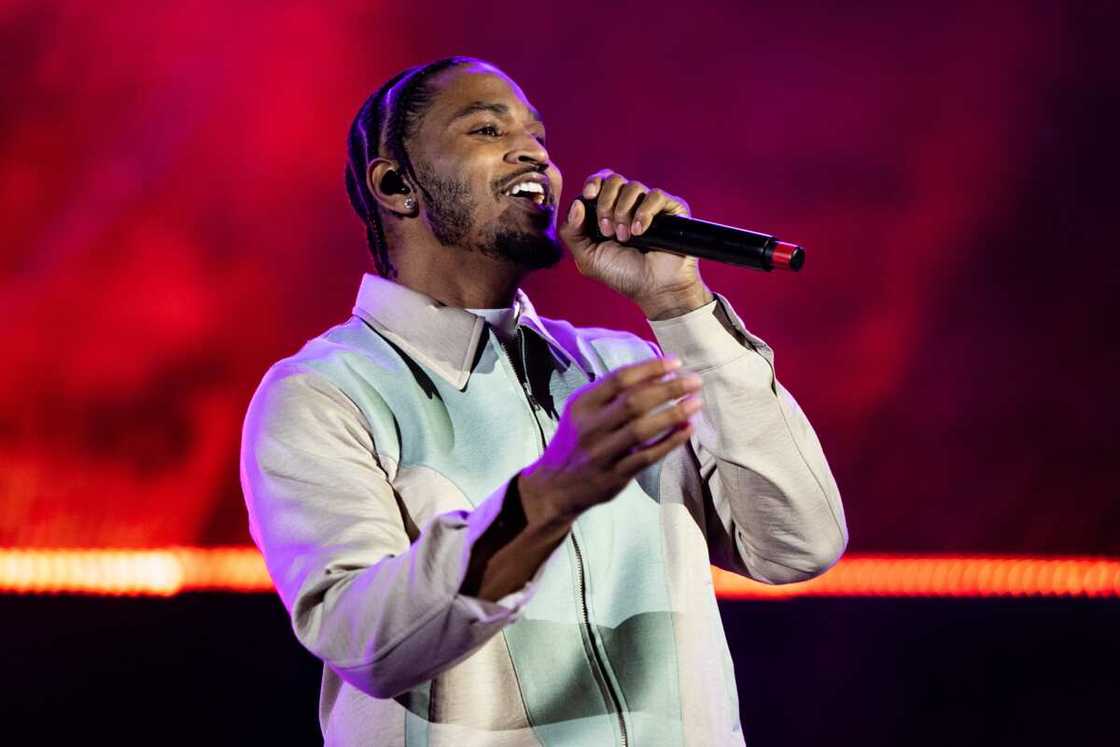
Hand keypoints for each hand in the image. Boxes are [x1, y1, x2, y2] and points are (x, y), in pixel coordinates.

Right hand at [518, 356, 701, 526]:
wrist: (554, 487)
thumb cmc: (574, 442)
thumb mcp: (580, 412)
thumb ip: (609, 395)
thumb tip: (653, 374)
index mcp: (583, 404)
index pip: (620, 379)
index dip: (651, 368)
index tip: (676, 363)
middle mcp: (591, 426)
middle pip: (635, 401)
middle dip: (669, 388)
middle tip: (694, 381)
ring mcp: (603, 452)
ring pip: (643, 429)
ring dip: (674, 414)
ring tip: (696, 402)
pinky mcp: (615, 475)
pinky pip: (648, 456)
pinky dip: (670, 442)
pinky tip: (687, 430)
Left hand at [558, 170, 712, 318]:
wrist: (654, 288)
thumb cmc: (622, 274)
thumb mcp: (587, 257)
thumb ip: (572, 232)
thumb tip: (577, 202)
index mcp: (607, 211)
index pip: (599, 182)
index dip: (593, 183)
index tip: (588, 196)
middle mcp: (628, 205)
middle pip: (614, 179)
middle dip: (605, 204)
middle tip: (608, 231)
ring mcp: (650, 206)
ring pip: (633, 186)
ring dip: (623, 212)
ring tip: (626, 237)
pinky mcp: (671, 209)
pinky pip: (655, 195)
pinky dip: (644, 213)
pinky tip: (640, 231)